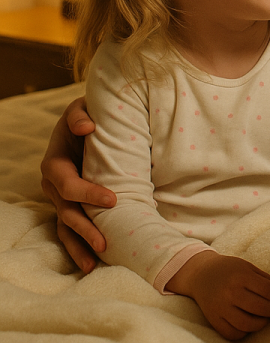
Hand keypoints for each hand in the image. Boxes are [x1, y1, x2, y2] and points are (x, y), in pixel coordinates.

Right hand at [39, 97, 116, 272]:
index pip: (68, 184)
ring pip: (66, 227)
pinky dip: (79, 246)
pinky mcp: (70, 206)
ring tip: (95, 263)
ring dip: (80, 245)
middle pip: (67, 211)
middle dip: (86, 228)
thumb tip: (87, 126)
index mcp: (55, 164)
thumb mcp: (78, 108)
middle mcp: (53, 185)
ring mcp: (60, 199)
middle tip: (106, 241)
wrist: (84, 125)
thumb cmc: (85, 116)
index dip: (88, 193)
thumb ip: (79, 115)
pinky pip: (70, 230)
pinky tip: (92, 263)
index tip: (113, 199)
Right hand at [167, 252, 269, 339]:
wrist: (202, 274)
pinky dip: (244, 332)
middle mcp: (230, 292)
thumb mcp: (247, 267)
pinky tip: (250, 324)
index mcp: (241, 276)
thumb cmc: (229, 269)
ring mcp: (221, 308)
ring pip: (247, 324)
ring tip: (266, 317)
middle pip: (259, 308)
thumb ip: (264, 279)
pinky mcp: (214, 320)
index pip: (267, 290)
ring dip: (262, 323)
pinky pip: (232, 333)